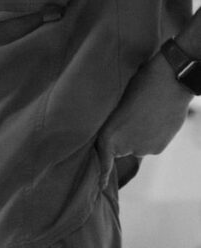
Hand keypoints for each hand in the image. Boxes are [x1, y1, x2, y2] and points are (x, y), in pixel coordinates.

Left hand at [96, 51, 192, 178]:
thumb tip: (112, 130)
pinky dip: (149, 135)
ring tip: (142, 112)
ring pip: (136, 146)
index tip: (99, 187)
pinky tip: (153, 117)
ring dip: (136, 135)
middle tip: (126, 118)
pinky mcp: (159, 148)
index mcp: (110, 134)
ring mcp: (145, 149)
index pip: (103, 158)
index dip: (101, 173)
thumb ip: (114, 121)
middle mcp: (127, 146)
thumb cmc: (139, 84)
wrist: (169, 81)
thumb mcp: (119, 101)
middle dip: (121, 139)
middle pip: (119, 149)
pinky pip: (150, 144)